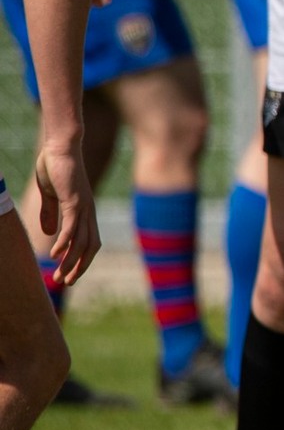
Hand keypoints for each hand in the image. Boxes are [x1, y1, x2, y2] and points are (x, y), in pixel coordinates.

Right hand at [35, 139, 98, 285]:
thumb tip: (48, 233)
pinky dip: (65, 242)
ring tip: (59, 275)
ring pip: (81, 241)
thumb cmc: (56, 168)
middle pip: (89, 247)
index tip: (69, 274)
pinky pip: (72, 226)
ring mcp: (83, 207)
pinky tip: (56, 254)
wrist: (61, 146)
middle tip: (65, 282)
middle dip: (79, 267)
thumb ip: (51, 213)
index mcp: (83, 212)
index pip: (88, 242)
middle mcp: (88, 212)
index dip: (81, 259)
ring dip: (71, 260)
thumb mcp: (51, 195)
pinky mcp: (74, 200)